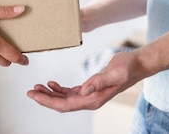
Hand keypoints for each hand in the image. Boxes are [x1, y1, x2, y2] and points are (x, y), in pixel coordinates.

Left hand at [27, 50, 142, 111]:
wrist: (139, 64)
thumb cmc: (128, 67)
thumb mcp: (114, 72)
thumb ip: (99, 81)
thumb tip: (83, 90)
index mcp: (93, 99)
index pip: (65, 105)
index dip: (47, 101)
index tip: (33, 95)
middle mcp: (90, 100)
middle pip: (62, 104)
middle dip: (44, 99)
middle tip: (29, 91)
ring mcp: (90, 95)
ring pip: (65, 99)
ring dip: (50, 94)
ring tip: (36, 87)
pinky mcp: (91, 89)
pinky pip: (71, 93)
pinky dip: (59, 89)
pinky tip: (51, 83)